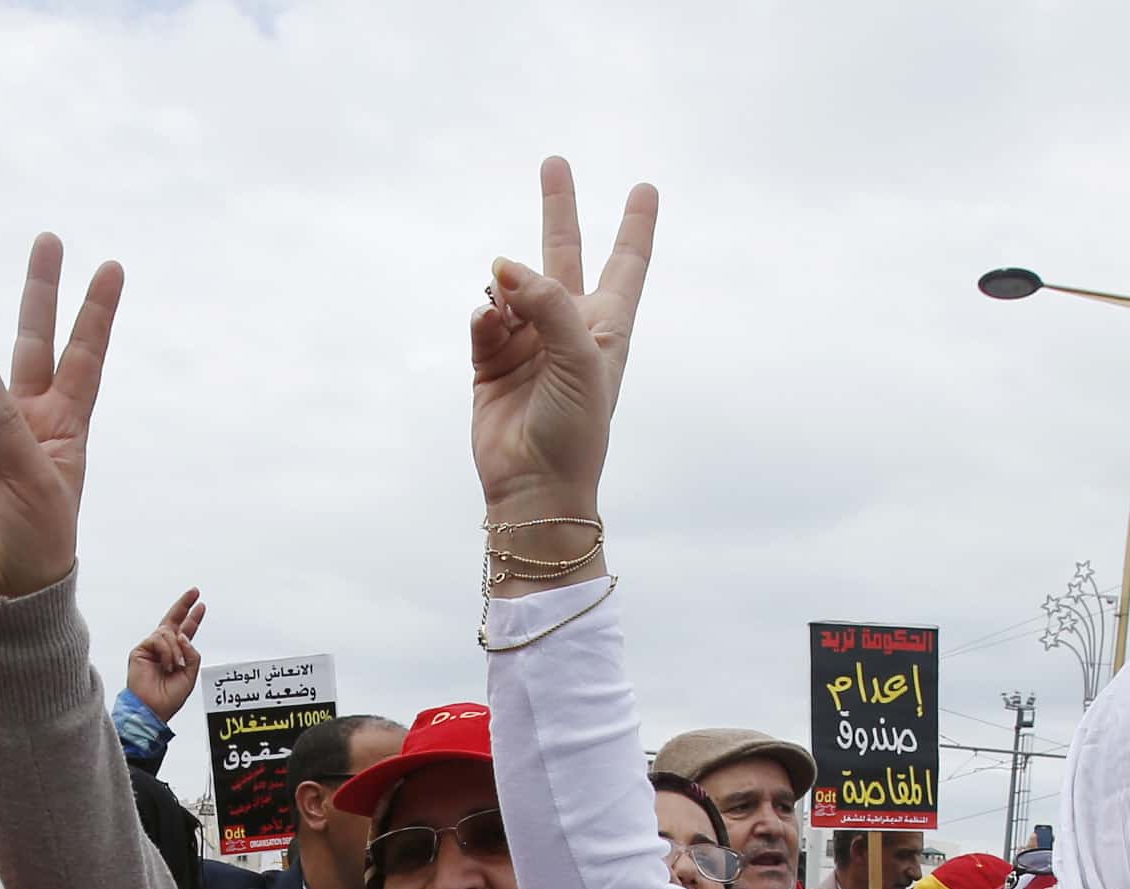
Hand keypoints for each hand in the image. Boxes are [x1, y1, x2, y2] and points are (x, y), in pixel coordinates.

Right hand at [0, 235, 121, 602]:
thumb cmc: (38, 538)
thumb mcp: (38, 481)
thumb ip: (7, 423)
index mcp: (65, 424)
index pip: (83, 357)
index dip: (95, 313)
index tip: (111, 268)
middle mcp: (26, 416)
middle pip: (33, 339)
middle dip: (40, 290)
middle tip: (51, 239)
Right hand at [128, 589, 205, 716]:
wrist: (152, 709)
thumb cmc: (170, 697)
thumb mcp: (190, 674)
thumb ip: (192, 653)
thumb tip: (182, 635)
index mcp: (176, 654)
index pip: (185, 632)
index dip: (193, 618)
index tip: (201, 605)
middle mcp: (163, 648)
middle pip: (173, 620)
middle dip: (184, 604)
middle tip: (195, 591)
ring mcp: (151, 648)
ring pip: (168, 633)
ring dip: (175, 649)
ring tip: (173, 666)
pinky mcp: (140, 650)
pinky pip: (158, 639)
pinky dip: (166, 651)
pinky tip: (165, 665)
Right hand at [469, 157, 658, 532]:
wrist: (535, 485)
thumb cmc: (576, 429)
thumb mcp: (580, 357)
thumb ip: (547, 302)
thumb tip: (502, 267)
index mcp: (606, 327)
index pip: (626, 264)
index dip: (636, 225)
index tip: (646, 187)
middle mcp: (567, 328)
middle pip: (565, 254)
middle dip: (559, 209)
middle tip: (554, 162)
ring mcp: (527, 343)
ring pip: (512, 288)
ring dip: (508, 287)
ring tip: (506, 308)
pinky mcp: (490, 361)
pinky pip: (483, 320)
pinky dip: (484, 317)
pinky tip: (488, 322)